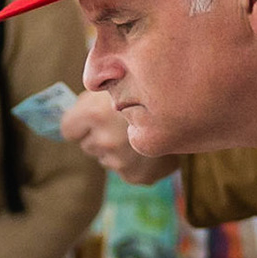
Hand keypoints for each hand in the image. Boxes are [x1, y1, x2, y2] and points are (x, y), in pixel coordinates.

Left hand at [60, 89, 179, 185]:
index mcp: (94, 114)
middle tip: (122, 120)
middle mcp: (106, 141)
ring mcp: (121, 162)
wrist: (192, 105)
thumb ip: (90, 99)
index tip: (90, 118)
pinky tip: (149, 147)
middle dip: (99, 134)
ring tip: (138, 132)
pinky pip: (124, 170)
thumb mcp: (118, 81)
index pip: (67, 129)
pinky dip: (134, 162)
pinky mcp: (136, 177)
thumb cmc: (150, 86)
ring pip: (106, 158)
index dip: (78, 122)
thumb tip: (64, 119)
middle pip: (87, 145)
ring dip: (117, 149)